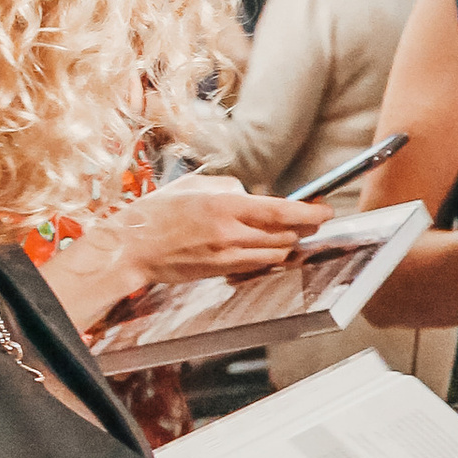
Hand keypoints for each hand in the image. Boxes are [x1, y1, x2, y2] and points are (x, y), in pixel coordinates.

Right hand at [45, 179, 307, 329]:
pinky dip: (269, 257)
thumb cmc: (157, 212)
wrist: (132, 248)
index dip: (309, 213)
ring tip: (293, 233)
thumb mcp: (195, 185)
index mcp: (224, 206)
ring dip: (289, 244)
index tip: (325, 210)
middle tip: (315, 219)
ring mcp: (226, 257)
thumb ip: (229, 188)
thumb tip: (252, 196)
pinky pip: (257, 266)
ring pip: (275, 254)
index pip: (280, 213)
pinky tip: (269, 248)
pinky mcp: (220, 272)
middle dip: (305, 228)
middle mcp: (229, 234)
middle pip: (285, 236)